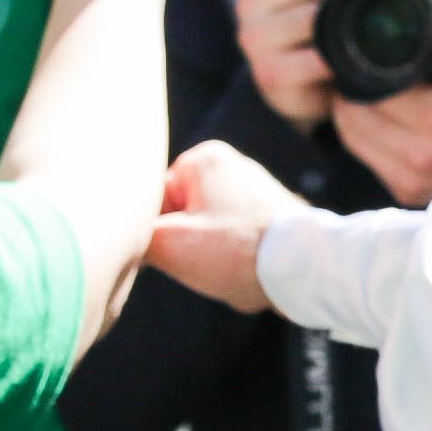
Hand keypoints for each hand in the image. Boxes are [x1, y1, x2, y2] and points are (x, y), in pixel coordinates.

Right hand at [150, 138, 310, 307]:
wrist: (304, 270)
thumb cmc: (238, 251)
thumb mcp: (170, 245)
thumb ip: (136, 236)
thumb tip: (127, 239)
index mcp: (202, 159)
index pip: (154, 202)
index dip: (160, 236)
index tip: (179, 252)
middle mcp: (230, 165)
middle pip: (182, 218)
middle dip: (190, 249)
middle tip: (209, 262)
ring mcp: (253, 189)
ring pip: (207, 234)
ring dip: (212, 259)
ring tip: (232, 267)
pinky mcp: (270, 215)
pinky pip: (235, 242)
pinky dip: (235, 261)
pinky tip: (248, 271)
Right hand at [234, 0, 360, 131]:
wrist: (303, 82)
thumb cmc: (317, 21)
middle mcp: (249, 1)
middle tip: (351, 2)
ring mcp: (255, 38)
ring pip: (308, 16)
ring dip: (335, 25)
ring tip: (342, 32)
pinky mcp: (269, 72)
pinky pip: (313, 59)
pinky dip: (333, 59)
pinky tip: (336, 60)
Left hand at [330, 0, 431, 204]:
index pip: (373, 85)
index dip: (362, 61)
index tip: (365, 44)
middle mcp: (420, 155)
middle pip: (354, 112)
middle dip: (351, 84)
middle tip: (358, 61)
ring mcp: (412, 179)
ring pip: (351, 137)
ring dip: (350, 110)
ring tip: (362, 84)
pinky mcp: (407, 192)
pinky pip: (364, 159)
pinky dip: (361, 135)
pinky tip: (374, 114)